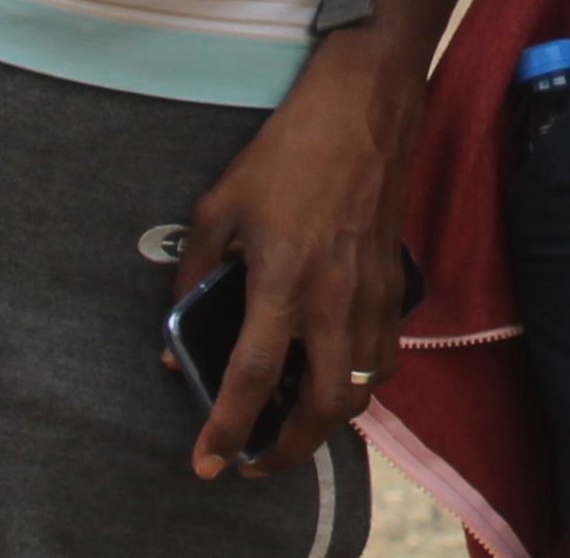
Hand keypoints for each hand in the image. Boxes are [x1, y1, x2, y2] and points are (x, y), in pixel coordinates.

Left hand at [176, 28, 416, 480]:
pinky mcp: (396, 281)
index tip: (208, 464)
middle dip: (290, 450)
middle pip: (324, 407)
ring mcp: (372, 293)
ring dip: (329, 419)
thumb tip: (172, 337)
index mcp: (283, 280)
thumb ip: (192, 273)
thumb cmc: (289, 149)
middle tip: (258, 460)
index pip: (253, 378)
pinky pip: (386, 354)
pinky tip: (338, 368)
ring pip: (363, 388)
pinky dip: (362, 378)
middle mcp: (333, 299)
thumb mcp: (220, 204)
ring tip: (297, 422)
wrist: (366, 105)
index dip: (227, 429)